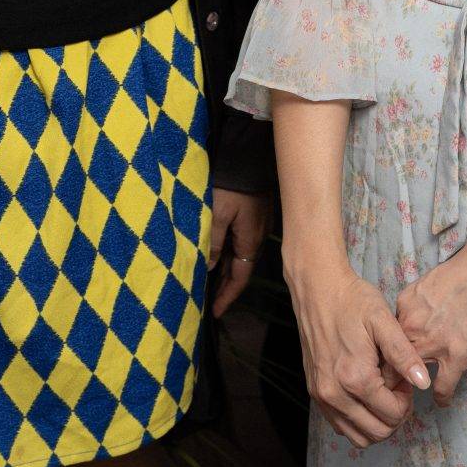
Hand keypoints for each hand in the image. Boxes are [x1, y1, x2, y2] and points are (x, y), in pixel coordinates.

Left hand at [209, 188, 269, 315]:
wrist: (248, 154)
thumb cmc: (232, 184)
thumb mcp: (217, 215)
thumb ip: (213, 244)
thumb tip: (210, 268)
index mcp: (250, 240)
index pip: (239, 278)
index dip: (227, 296)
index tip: (215, 312)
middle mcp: (257, 236)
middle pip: (240, 268)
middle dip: (226, 286)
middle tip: (210, 302)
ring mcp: (256, 224)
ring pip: (239, 254)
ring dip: (226, 269)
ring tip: (210, 282)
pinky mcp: (253, 214)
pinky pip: (239, 241)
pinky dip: (228, 253)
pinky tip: (217, 254)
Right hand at [286, 250, 429, 448]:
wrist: (317, 289)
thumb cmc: (352, 301)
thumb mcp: (383, 320)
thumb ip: (404, 354)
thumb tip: (424, 383)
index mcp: (355, 377)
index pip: (392, 415)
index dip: (407, 401)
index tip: (405, 379)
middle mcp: (334, 393)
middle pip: (377, 432)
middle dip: (395, 414)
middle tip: (397, 387)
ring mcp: (321, 396)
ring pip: (358, 437)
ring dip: (377, 423)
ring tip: (382, 392)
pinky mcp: (314, 393)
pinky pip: (340, 426)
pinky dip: (358, 421)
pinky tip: (365, 395)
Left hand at [395, 238, 466, 408]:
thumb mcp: (429, 282)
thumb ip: (418, 303)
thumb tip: (419, 319)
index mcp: (404, 306)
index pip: (386, 338)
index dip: (387, 353)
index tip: (389, 364)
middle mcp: (412, 326)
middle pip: (390, 360)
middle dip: (390, 377)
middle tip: (392, 391)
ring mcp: (433, 342)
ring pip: (411, 377)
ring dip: (412, 389)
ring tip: (413, 401)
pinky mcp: (457, 355)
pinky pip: (442, 386)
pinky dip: (442, 397)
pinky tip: (443, 402)